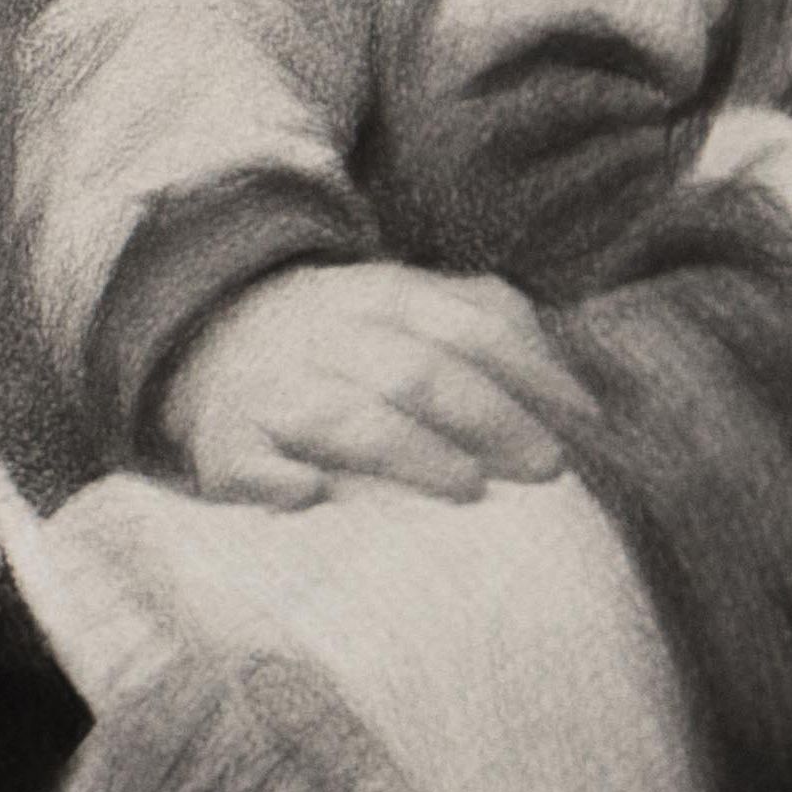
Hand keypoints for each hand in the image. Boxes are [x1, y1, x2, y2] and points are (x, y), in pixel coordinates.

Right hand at [157, 261, 598, 506]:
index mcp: (381, 296)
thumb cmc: (344, 343)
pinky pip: (249, 462)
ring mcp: (273, 390)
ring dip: (408, 453)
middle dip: (488, 419)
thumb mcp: (411, 308)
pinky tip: (310, 495)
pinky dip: (278, 479)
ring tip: (468, 488)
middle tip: (546, 467)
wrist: (206, 343)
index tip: (584, 421)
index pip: (466, 327)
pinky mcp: (226, 445)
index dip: (531, 373)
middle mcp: (326, 336)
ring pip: (342, 419)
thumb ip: (487, 323)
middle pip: (415, 373)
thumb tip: (564, 381)